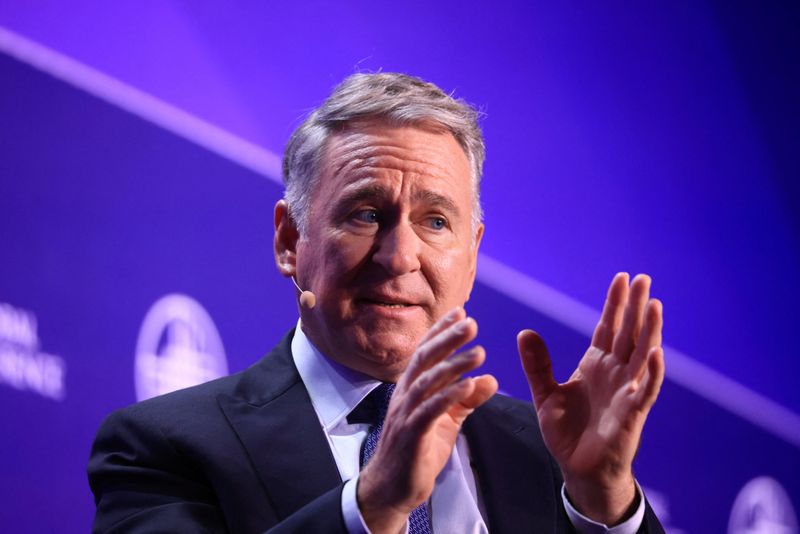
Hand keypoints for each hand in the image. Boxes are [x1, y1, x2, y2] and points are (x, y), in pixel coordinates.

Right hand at [357, 307, 497, 532]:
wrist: (393, 487)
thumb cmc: (418, 451)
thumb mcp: (448, 421)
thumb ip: (467, 400)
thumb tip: (491, 379)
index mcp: (411, 388)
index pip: (426, 351)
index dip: (441, 330)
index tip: (461, 310)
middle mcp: (405, 395)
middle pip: (426, 359)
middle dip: (448, 338)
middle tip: (471, 321)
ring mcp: (406, 413)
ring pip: (428, 381)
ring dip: (454, 364)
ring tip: (478, 352)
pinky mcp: (412, 434)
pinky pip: (430, 410)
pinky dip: (449, 395)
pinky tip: (468, 385)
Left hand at [518, 273, 664, 524]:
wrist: (579, 469)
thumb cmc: (567, 432)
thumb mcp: (546, 394)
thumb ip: (537, 364)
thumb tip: (525, 332)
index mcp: (595, 365)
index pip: (608, 327)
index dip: (615, 304)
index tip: (621, 278)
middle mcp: (615, 373)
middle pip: (628, 333)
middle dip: (635, 306)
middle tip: (643, 278)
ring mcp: (626, 391)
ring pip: (642, 355)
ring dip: (649, 331)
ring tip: (654, 304)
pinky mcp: (631, 413)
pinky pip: (645, 390)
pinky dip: (652, 372)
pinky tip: (656, 353)